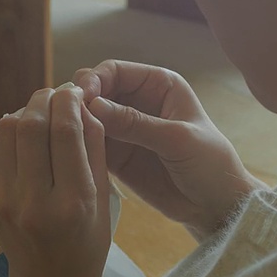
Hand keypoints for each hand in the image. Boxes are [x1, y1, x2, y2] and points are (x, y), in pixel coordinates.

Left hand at [0, 86, 110, 276]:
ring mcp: (4, 199)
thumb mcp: (104, 199)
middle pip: (32, 124)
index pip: (66, 131)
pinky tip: (25, 130)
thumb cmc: (87, 243)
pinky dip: (9, 126)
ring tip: (43, 111)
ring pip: (7, 128)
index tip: (75, 91)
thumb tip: (81, 104)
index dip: (69, 100)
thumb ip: (95, 148)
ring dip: (26, 110)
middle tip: (58, 95)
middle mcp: (34, 200)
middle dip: (46, 98)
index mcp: (73, 202)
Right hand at [74, 60, 262, 239]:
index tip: (80, 96)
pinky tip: (68, 151)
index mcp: (157, 85)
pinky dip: (78, 144)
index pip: (115, 71)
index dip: (94, 79)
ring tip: (60, 135)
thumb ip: (135, 123)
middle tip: (64, 116)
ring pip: (88, 117)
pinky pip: (90, 143)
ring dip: (74, 123)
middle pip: (96, 91)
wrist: (215, 205)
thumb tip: (92, 106)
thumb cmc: (209, 163)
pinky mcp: (116, 155)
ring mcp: (124, 129)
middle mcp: (137, 102)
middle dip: (79, 100)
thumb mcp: (176, 139)